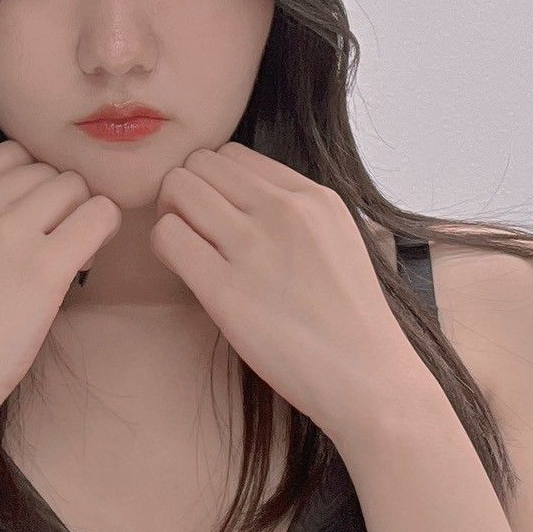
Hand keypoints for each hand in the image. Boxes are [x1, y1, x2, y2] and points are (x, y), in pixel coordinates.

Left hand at [150, 142, 433, 446]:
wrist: (367, 378)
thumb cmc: (350, 320)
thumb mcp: (338, 239)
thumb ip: (295, 212)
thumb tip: (242, 199)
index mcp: (313, 196)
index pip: (233, 153)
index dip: (214, 180)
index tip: (216, 212)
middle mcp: (284, 210)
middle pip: (199, 163)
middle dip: (186, 190)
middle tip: (192, 228)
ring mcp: (254, 247)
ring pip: (178, 188)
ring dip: (171, 214)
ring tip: (187, 248)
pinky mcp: (225, 290)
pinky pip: (168, 236)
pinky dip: (165, 247)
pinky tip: (185, 272)